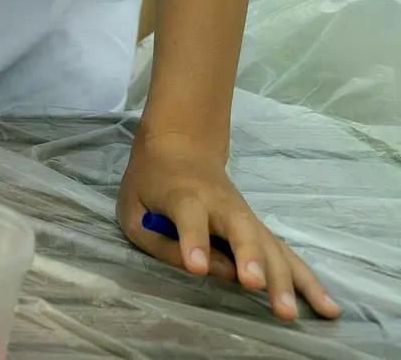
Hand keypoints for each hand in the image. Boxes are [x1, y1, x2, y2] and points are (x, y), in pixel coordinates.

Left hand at [119, 130, 339, 321]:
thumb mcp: (134, 210)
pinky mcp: (260, 230)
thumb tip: (204, 271)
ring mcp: (247, 217)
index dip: (193, 241)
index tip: (196, 266)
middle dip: (250, 258)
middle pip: (241, 230)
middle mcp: (222, 205)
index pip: (190, 217)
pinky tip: (328, 307)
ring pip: (272, 246)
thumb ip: (161, 243)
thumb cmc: (151, 183)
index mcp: (184, 196)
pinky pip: (287, 256)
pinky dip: (308, 282)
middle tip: (255, 286)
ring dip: (286, 279)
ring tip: (294, 312)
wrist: (180, 149)